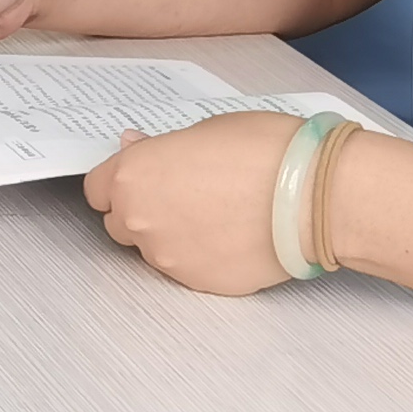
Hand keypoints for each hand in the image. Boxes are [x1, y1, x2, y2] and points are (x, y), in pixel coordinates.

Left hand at [84, 110, 322, 296]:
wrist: (315, 197)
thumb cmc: (269, 153)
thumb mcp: (207, 129)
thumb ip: (161, 148)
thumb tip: (135, 148)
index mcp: (133, 175)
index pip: (97, 188)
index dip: (120, 182)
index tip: (142, 178)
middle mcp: (140, 220)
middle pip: (121, 222)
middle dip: (143, 210)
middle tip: (186, 195)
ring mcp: (167, 257)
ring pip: (153, 249)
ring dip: (172, 235)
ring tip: (219, 214)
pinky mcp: (197, 283)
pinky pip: (186, 268)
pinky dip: (201, 256)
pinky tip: (233, 236)